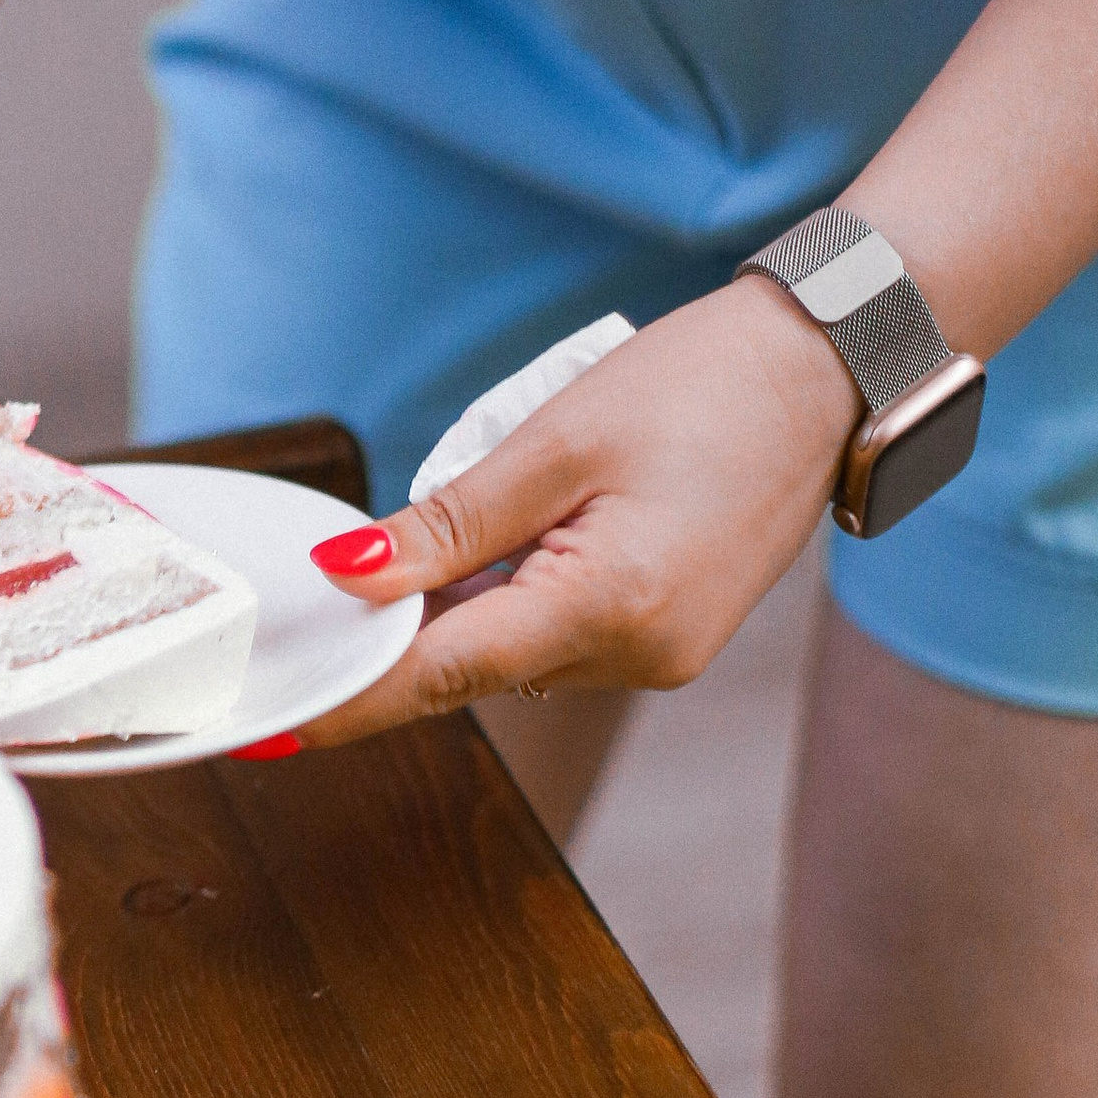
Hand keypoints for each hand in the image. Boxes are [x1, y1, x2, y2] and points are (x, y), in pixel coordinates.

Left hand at [294, 279, 862, 743]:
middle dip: (405, 624)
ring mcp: (661, 657)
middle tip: (345, 569)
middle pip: (472, 666)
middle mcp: (639, 656)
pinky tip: (527, 529)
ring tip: (499, 501)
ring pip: (513, 650)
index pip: (441, 676)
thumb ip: (446, 525)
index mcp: (613, 607)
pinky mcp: (669, 640)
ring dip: (469, 600)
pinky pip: (557, 634)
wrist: (826, 370)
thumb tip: (346, 579)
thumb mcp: (555, 443)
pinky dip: (518, 595)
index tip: (270, 726)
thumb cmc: (704, 385)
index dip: (347, 699)